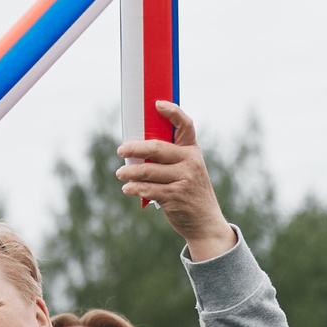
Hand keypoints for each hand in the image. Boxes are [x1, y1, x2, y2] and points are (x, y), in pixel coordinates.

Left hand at [116, 102, 234, 259]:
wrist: (206, 222)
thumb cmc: (189, 191)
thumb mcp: (187, 170)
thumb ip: (169, 158)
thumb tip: (135, 149)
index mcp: (192, 151)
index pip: (185, 125)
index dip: (172, 111)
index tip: (157, 104)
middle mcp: (190, 162)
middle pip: (156, 147)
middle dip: (134, 148)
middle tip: (121, 150)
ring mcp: (184, 179)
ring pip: (148, 170)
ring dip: (129, 172)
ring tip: (120, 174)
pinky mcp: (175, 196)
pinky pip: (148, 189)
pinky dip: (134, 188)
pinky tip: (127, 189)